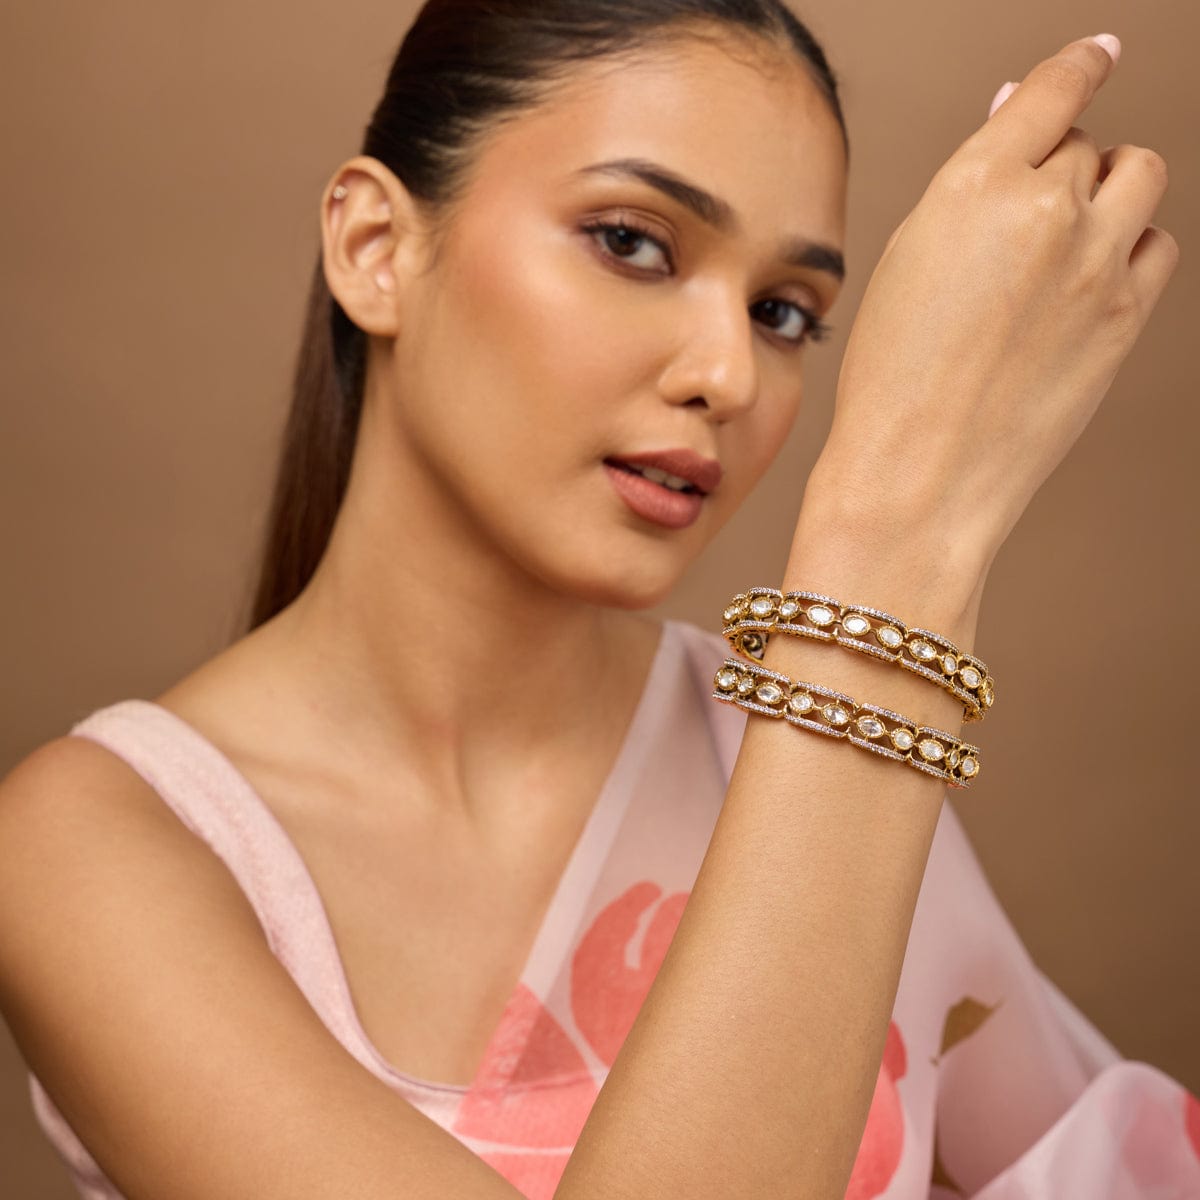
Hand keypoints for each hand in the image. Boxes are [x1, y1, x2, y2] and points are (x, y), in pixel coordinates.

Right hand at [805, 34, 1178, 583]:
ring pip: (1139, 177)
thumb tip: (1018, 127)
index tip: (1097, 55)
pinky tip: (1090, 280)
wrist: (920, 473)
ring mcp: (1095, 263)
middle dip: (1062, 164)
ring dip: (1111, 190)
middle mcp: (1046, 210)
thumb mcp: (907, 262)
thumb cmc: (892, 379)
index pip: (1054, 91)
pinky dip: (1131, 247)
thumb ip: (968, 192)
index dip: (1079, 66)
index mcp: (975, 186)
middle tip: (1030, 210)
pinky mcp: (1124, 316)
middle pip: (1087, 143)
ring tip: (1069, 238)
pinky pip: (1156, 246)